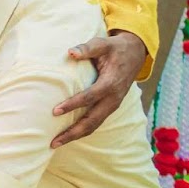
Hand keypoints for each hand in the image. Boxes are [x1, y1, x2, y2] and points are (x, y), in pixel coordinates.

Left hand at [51, 30, 146, 147]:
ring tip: (55, 144)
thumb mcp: (104, 43)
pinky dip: (82, 131)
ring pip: (94, 125)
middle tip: (52, 142)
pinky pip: (96, 123)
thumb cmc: (115, 48)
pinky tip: (66, 136)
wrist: (135, 54)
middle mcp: (113, 98)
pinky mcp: (110, 107)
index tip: (55, 111)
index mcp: (111, 83)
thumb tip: (71, 52)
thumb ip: (87, 48)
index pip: (90, 97)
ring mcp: (113, 105)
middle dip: (72, 132)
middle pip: (92, 120)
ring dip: (75, 136)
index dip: (73, 104)